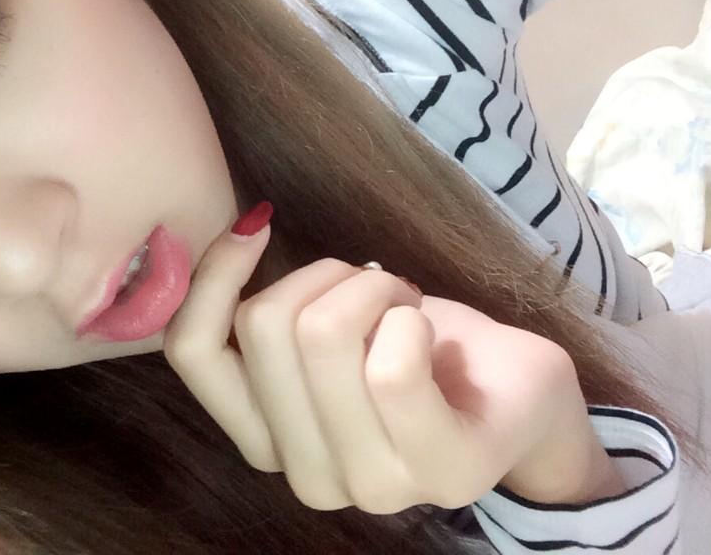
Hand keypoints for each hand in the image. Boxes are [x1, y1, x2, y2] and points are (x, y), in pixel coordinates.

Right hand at [163, 217, 620, 512]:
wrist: (517, 393)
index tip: (259, 225)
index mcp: (264, 440)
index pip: (193, 353)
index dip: (212, 275)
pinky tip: (431, 336)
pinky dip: (411, 319)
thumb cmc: (413, 347)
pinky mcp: (442, 469)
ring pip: (323, 334)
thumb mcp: (321, 327)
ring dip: (372, 289)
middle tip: (375, 290)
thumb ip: (265, 316)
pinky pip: (392, 364)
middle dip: (325, 275)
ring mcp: (372, 485)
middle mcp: (305, 477)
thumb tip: (239, 226)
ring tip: (405, 309)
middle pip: (263, 324)